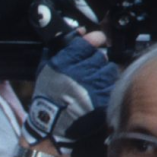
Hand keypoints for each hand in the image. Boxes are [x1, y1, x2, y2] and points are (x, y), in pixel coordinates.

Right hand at [23, 32, 117, 153]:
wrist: (50, 125)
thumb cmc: (46, 97)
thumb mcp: (45, 71)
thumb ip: (59, 49)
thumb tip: (80, 30)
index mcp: (62, 65)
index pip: (86, 43)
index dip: (93, 40)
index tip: (97, 40)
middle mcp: (78, 73)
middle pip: (99, 56)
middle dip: (95, 61)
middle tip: (88, 70)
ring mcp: (91, 86)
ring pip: (108, 69)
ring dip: (102, 74)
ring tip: (92, 83)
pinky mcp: (102, 99)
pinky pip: (112, 85)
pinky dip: (106, 88)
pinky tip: (96, 93)